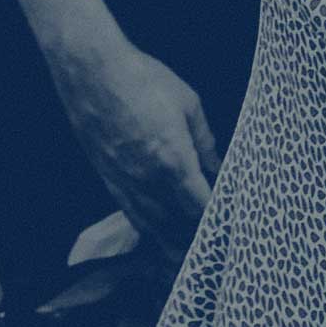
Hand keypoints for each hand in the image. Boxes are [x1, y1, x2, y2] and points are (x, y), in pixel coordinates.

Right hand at [47, 36, 217, 259]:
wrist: (92, 70)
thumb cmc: (144, 79)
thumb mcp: (188, 103)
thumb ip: (205, 140)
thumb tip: (217, 165)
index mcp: (174, 161)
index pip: (202, 207)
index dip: (217, 221)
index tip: (233, 225)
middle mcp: (149, 180)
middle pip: (178, 225)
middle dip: (199, 238)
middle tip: (217, 247)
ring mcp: (124, 182)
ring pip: (153, 227)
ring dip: (173, 243)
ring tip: (190, 256)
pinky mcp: (107, 177)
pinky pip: (132, 214)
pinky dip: (148, 230)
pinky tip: (157, 235)